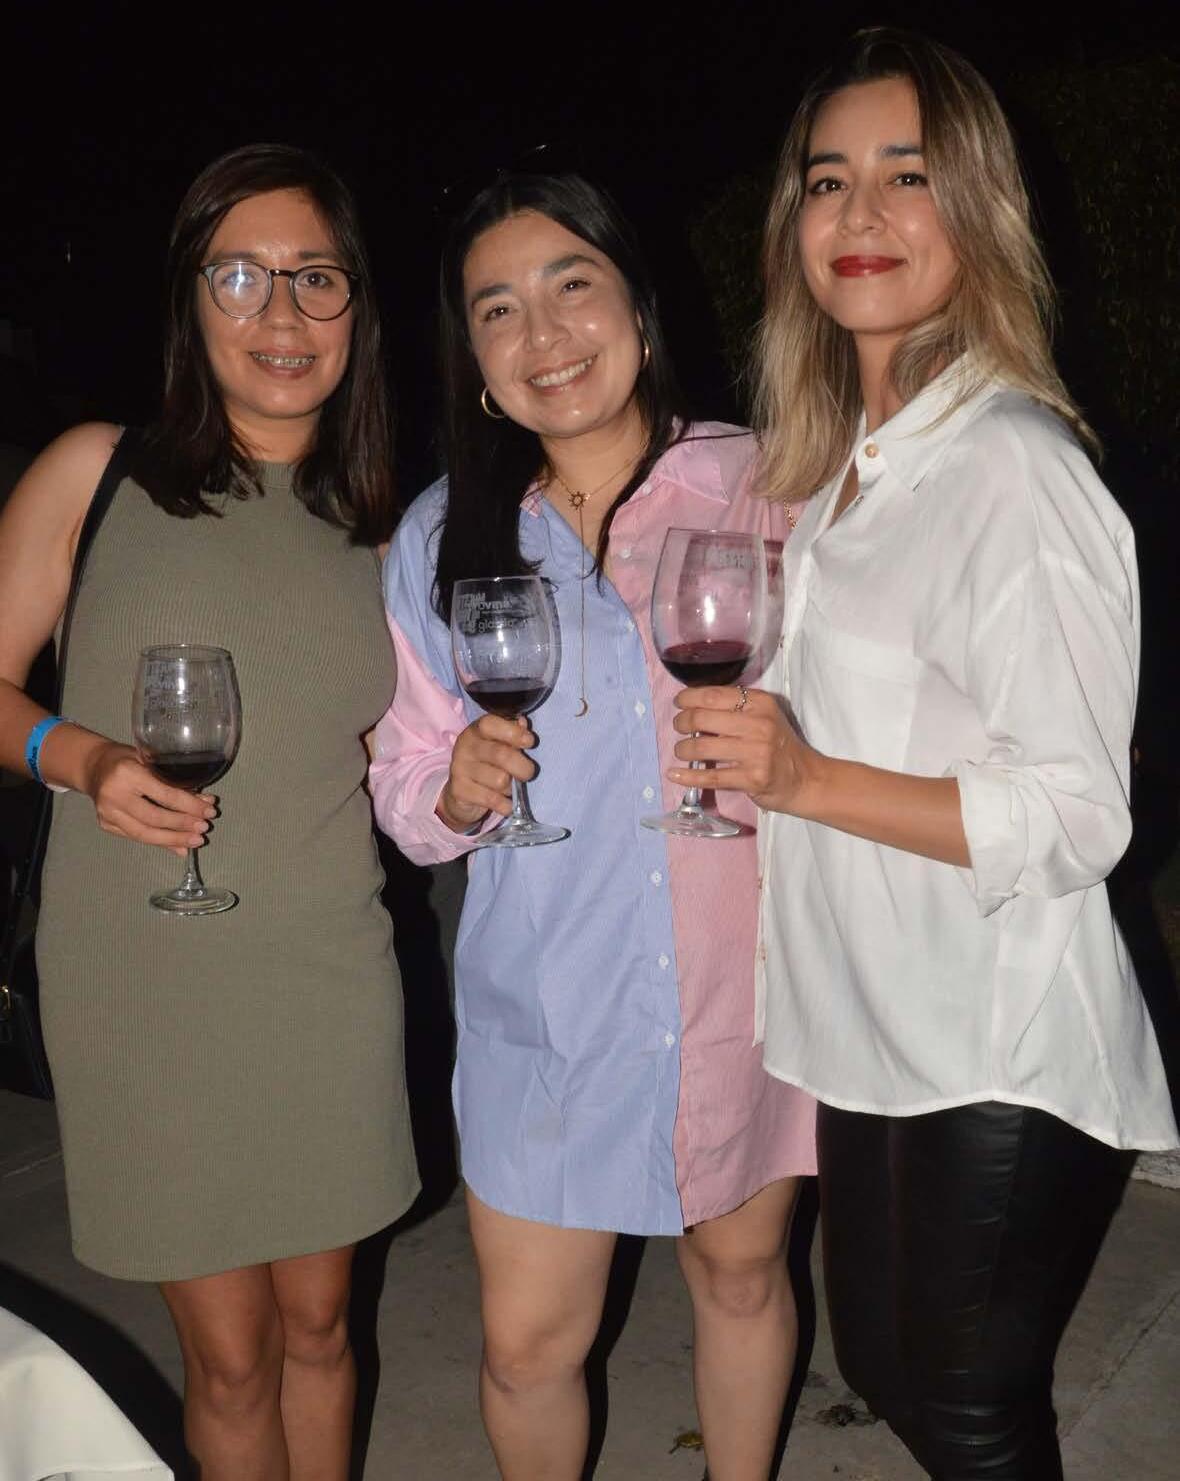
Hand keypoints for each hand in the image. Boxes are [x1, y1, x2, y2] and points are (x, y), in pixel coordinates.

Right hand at [82, 741, 215, 856]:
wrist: (92, 766)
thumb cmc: (126, 759)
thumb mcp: (151, 761)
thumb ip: (174, 781)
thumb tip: (205, 803)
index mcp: (128, 773)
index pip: (165, 794)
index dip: (190, 806)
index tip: (209, 812)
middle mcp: (114, 794)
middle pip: (155, 818)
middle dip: (183, 826)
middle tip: (204, 829)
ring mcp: (107, 813)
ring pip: (144, 834)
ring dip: (173, 840)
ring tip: (195, 841)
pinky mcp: (106, 825)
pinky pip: (137, 837)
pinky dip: (160, 843)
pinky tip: (178, 846)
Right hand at [436, 714, 536, 831]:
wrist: (461, 793)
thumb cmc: (487, 763)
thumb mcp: (499, 745)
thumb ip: (512, 735)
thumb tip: (523, 724)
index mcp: (475, 730)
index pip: (490, 724)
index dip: (513, 732)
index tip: (530, 742)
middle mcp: (464, 746)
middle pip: (502, 755)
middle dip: (523, 767)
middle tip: (527, 773)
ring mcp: (459, 768)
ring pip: (500, 780)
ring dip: (511, 788)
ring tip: (507, 788)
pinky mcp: (458, 790)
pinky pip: (493, 800)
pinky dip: (505, 805)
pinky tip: (504, 803)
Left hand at [670, 686, 820, 816]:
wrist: (805, 778)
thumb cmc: (778, 745)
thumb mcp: (764, 716)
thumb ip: (735, 708)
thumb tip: (692, 705)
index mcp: (760, 703)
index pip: (713, 694)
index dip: (688, 698)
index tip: (679, 703)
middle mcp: (759, 724)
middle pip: (702, 718)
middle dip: (681, 723)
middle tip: (679, 728)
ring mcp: (756, 753)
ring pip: (701, 746)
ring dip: (682, 749)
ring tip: (681, 751)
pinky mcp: (752, 779)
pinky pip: (710, 776)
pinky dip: (687, 776)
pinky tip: (674, 774)